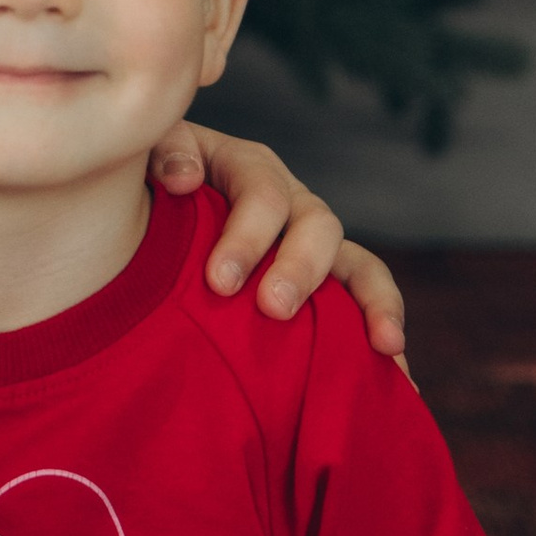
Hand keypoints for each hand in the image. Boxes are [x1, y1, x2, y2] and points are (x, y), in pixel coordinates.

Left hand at [153, 123, 408, 358]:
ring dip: (374, 304)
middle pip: (318, 225)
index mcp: (248, 168)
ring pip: (359, 267)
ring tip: (384, 347)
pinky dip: (382, 339)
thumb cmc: (141, 190)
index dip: (247, 235)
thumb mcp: (146, 155)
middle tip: (273, 308)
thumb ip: (163, 152)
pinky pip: (362, 309)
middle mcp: (290, 204)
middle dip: (301, 268)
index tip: (219, 281)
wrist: (134, 222)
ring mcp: (311, 248)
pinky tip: (400, 383)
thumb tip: (185, 179)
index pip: (261, 194)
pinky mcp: (321, 291)